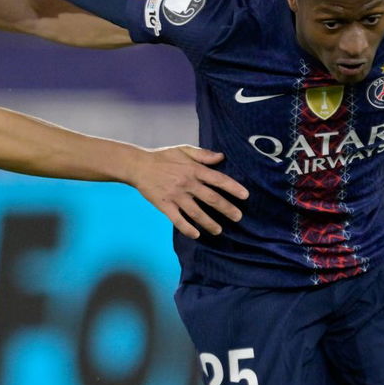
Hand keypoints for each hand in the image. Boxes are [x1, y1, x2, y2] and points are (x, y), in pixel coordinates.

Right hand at [128, 146, 247, 238]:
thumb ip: (203, 154)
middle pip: (211, 199)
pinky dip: (187, 228)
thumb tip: (221, 157)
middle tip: (238, 218)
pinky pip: (178, 220)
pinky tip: (196, 234)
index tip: (245, 196)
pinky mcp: (165, 206)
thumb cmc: (163, 157)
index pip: (218, 179)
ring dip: (210, 223)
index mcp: (193, 169)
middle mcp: (187, 184)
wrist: (138, 166)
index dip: (233, 188)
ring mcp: (176, 196)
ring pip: (197, 213)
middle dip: (227, 209)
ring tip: (219, 231)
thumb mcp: (183, 149)